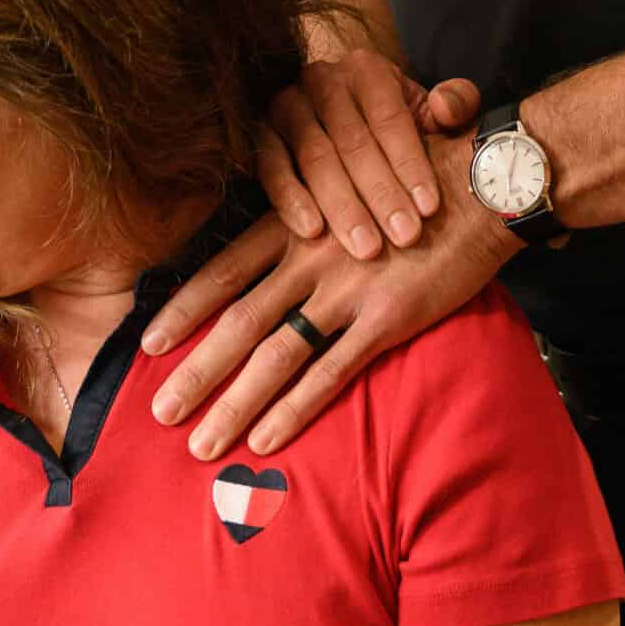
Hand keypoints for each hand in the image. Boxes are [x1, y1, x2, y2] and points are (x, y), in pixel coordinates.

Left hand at [146, 132, 518, 458]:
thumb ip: (301, 220)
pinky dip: (294, 409)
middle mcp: (308, 257)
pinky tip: (266, 439)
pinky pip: (331, 372)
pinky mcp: (388, 318)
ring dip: (234, 404)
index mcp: (292, 224)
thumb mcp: (339, 189)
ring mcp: (346, 290)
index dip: (183, 309)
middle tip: (158, 412)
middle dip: (195, 371)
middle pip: (238, 321)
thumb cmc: (405, 181)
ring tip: (202, 444)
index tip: (147, 342)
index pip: (222, 271)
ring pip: (275, 355)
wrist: (476, 183)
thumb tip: (266, 257)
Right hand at [256, 47, 480, 256]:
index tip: (429, 208)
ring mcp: (285, 103)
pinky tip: (312, 231)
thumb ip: (456, 103)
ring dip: (341, 204)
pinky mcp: (259, 132)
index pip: (389, 116)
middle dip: (380, 192)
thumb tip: (445, 107)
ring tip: (367, 247)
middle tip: (404, 237)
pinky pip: (270, 165)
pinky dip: (289, 197)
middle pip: (351, 139)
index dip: (410, 163)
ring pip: (313, 155)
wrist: (353, 129)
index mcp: (367, 69)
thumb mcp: (431, 114)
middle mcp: (320, 78)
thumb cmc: (398, 129)